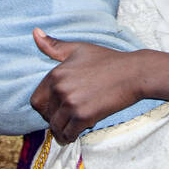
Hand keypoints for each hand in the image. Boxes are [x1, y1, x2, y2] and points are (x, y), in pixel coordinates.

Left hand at [28, 31, 143, 143]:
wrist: (133, 73)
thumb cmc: (107, 60)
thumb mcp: (79, 49)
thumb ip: (54, 46)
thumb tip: (34, 32)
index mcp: (55, 74)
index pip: (36, 100)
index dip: (45, 106)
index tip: (56, 107)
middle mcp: (60, 89)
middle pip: (45, 115)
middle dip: (53, 118)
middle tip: (64, 118)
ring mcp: (71, 104)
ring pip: (56, 126)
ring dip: (61, 130)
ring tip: (69, 128)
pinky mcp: (84, 116)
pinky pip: (68, 133)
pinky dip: (70, 136)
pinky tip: (75, 133)